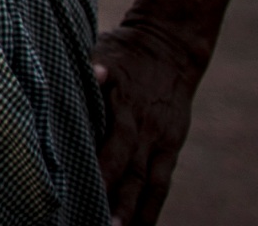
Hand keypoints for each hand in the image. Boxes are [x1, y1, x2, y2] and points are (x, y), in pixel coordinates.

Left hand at [92, 21, 204, 225]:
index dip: (104, 166)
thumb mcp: (106, 52)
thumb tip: (92, 72)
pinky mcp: (171, 149)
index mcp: (129, 106)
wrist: (170, 47)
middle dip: (119, 203)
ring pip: (151, 185)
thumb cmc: (124, 51)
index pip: (117, 142)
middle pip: (135, 173)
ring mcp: (162, 142)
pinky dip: (151, 208)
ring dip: (136, 213)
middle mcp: (148, 130)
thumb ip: (95, 67)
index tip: (86, 187)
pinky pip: (162, 184)